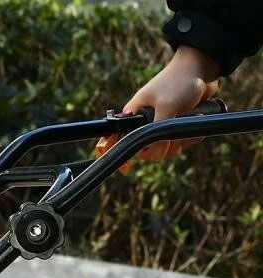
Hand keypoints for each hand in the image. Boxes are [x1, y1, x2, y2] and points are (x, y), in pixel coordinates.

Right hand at [95, 45, 220, 168]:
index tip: (126, 169)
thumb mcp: (166, 109)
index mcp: (134, 116)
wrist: (203, 65)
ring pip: (166, 148)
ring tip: (191, 118)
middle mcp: (145, 122)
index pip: (116, 140)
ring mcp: (162, 124)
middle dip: (162, 148)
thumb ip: (158, 135)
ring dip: (181, 140)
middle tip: (172, 139)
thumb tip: (156, 156)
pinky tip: (198, 117)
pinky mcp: (177, 124)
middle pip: (147, 151)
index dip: (117, 155)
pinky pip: (181, 141)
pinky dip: (191, 134)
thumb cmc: (179, 81)